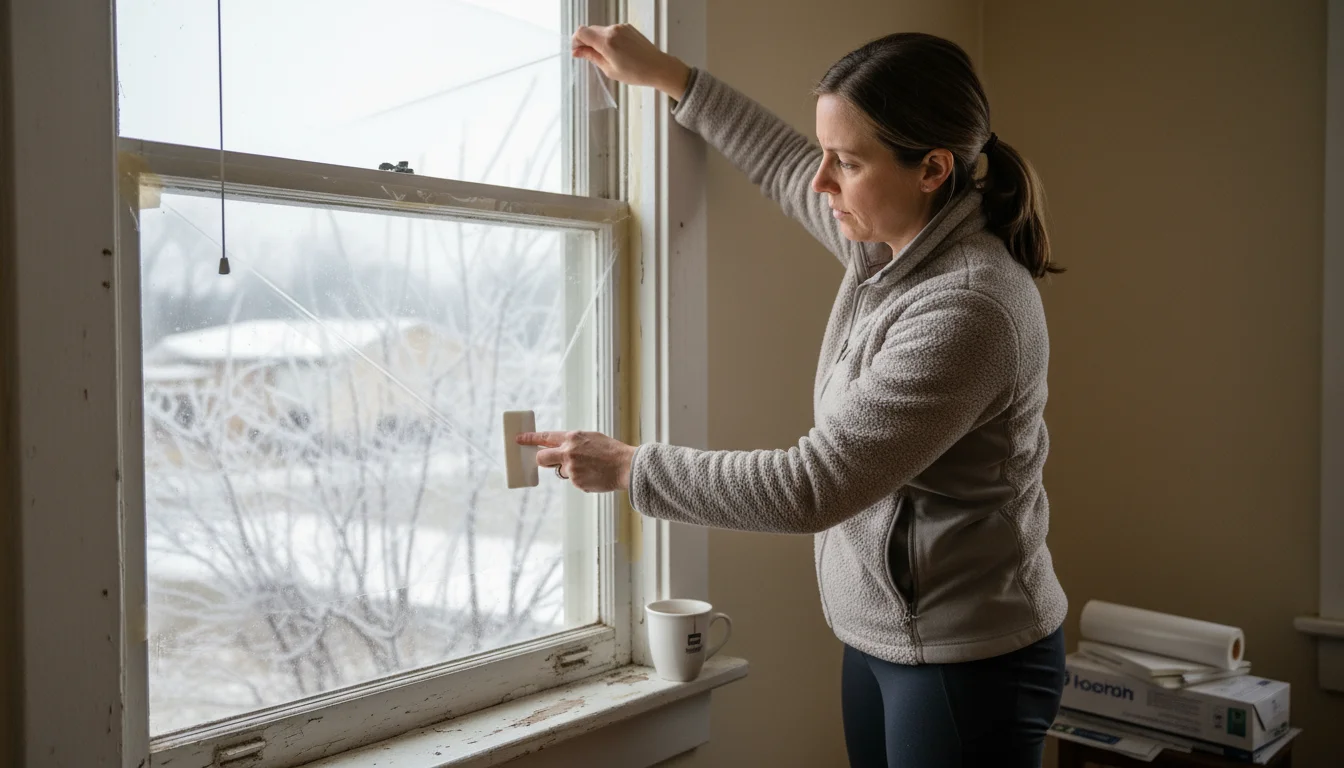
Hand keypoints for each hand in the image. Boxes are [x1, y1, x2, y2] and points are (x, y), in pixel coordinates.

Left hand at [517, 430, 636, 492]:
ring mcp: (571, 469)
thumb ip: (574, 443)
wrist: (626, 466)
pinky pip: (574, 481)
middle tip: (547, 461)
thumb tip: (560, 449)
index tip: (518, 439)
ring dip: (571, 470)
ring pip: (562, 471)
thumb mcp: (591, 438)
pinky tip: (595, 475)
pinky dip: (582, 479)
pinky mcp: (576, 482)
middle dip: (542, 460)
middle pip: (542, 458)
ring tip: (591, 467)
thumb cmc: (612, 451)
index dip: (530, 439)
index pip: (545, 437)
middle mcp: (568, 452)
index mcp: (572, 438)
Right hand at [572, 24, 691, 100]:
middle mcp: (613, 30)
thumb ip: (591, 57)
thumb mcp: (609, 69)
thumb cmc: (636, 72)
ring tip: (606, 57)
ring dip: (598, 41)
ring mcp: (621, 27)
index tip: (577, 51)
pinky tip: (616, 52)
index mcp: (607, 42)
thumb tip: (577, 52)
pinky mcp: (628, 27)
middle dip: (586, 41)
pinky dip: (608, 39)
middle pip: (590, 30)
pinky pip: (612, 31)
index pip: (582, 32)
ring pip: (601, 30)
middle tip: (587, 55)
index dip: (576, 41)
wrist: (658, 67)